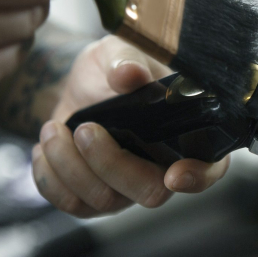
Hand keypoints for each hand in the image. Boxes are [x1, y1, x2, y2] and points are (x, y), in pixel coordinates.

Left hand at [31, 36, 230, 217]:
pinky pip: (72, 205)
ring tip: (54, 128)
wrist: (79, 85)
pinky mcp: (94, 198)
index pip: (211, 168)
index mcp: (189, 134)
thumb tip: (128, 74)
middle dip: (111, 164)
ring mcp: (129, 188)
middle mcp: (164, 168)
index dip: (198, 177)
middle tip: (85, 129)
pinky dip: (50, 176)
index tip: (175, 174)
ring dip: (70, 165)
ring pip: (105, 201)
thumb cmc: (114, 68)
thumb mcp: (120, 51)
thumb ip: (127, 61)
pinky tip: (46, 147)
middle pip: (150, 192)